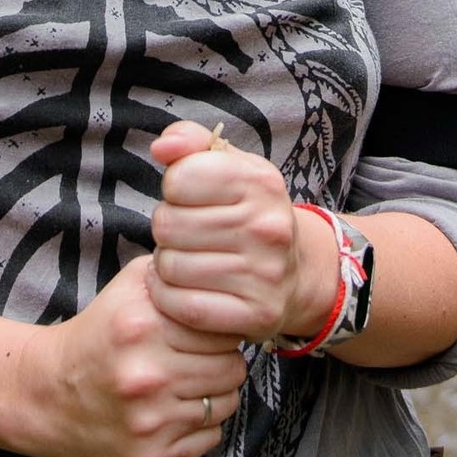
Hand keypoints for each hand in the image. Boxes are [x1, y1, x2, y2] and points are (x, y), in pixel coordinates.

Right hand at [11, 256, 244, 456]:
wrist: (47, 395)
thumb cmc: (98, 336)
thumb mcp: (128, 287)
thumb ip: (174, 270)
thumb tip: (220, 270)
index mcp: (142, 327)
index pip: (225, 330)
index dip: (221, 331)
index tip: (206, 335)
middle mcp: (146, 375)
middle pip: (232, 369)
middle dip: (222, 363)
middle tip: (198, 362)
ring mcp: (149, 421)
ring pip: (227, 404)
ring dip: (214, 395)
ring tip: (187, 387)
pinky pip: (211, 438)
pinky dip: (201, 427)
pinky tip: (175, 414)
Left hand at [145, 121, 339, 346]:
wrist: (295, 272)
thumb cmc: (248, 213)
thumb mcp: (229, 167)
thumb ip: (191, 142)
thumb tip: (161, 149)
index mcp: (261, 182)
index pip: (179, 178)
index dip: (174, 189)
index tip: (189, 198)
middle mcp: (268, 227)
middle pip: (167, 224)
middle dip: (167, 230)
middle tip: (186, 236)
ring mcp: (265, 274)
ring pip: (170, 267)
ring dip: (166, 266)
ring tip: (186, 261)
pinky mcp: (256, 314)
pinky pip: (182, 306)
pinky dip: (168, 299)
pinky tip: (180, 289)